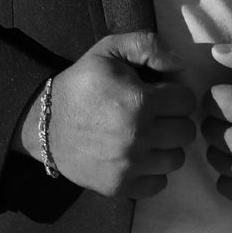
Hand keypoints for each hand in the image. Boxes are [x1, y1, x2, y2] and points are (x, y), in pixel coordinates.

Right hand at [19, 31, 195, 199]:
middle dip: (173, 120)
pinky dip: (152, 171)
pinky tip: (138, 157)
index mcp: (140, 101)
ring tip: (146, 136)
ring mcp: (129, 165)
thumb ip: (147, 45)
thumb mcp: (109, 50)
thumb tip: (180, 65)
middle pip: (186, 131)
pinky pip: (159, 183)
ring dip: (165, 146)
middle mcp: (138, 136)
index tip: (159, 95)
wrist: (45, 123)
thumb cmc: (82, 84)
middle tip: (153, 116)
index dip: (174, 94)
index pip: (187, 101)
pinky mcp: (120, 186)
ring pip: (176, 158)